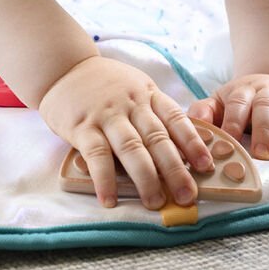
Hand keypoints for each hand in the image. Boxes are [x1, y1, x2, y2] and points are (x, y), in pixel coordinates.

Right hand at [38, 56, 214, 209]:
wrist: (62, 67)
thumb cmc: (103, 84)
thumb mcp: (134, 87)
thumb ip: (153, 112)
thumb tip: (181, 150)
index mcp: (147, 95)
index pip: (176, 118)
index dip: (193, 142)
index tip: (206, 165)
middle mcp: (130, 104)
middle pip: (157, 138)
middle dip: (176, 169)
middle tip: (188, 196)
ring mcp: (106, 115)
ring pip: (131, 148)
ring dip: (146, 178)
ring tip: (156, 202)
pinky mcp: (82, 127)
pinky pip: (96, 156)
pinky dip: (104, 179)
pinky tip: (110, 200)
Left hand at [188, 74, 268, 160]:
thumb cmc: (241, 102)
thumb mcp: (219, 103)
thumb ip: (204, 114)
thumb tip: (188, 128)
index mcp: (242, 92)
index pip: (236, 105)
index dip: (232, 122)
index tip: (229, 143)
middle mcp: (268, 90)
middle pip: (266, 107)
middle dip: (264, 131)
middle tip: (263, 155)